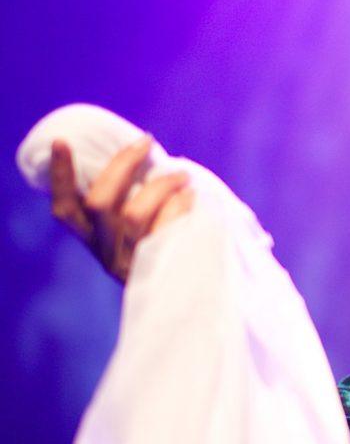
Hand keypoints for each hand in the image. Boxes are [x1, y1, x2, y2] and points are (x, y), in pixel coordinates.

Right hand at [50, 137, 193, 281]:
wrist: (195, 302)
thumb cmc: (168, 249)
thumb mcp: (140, 229)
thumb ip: (130, 201)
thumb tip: (140, 152)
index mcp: (93, 240)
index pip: (65, 210)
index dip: (60, 177)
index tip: (62, 142)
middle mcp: (106, 253)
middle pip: (99, 203)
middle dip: (122, 164)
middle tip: (146, 143)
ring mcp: (130, 263)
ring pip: (133, 214)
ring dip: (160, 184)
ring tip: (182, 174)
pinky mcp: (156, 268)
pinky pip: (163, 228)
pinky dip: (178, 206)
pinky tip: (192, 196)